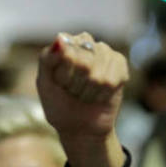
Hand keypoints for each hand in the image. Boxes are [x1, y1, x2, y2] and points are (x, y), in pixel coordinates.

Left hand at [36, 32, 127, 147]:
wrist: (80, 128)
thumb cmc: (59, 106)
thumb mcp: (45, 85)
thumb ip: (47, 60)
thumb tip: (60, 38)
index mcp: (64, 44)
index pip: (66, 50)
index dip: (63, 74)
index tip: (60, 85)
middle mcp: (86, 43)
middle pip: (83, 61)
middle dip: (75, 84)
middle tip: (73, 91)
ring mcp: (105, 52)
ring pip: (97, 74)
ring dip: (88, 92)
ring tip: (85, 94)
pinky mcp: (120, 65)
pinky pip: (112, 80)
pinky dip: (102, 95)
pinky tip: (99, 96)